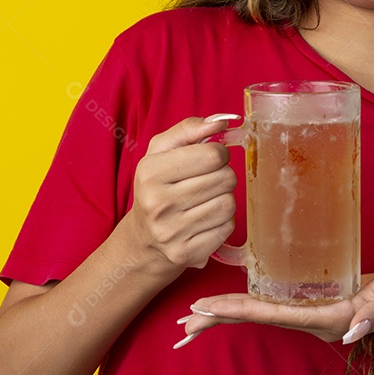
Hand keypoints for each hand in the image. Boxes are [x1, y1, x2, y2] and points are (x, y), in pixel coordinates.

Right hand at [123, 115, 240, 275]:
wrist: (144, 240)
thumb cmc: (157, 187)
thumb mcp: (161, 152)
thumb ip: (189, 129)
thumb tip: (222, 121)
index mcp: (150, 173)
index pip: (212, 154)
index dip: (219, 153)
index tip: (212, 158)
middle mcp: (158, 204)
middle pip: (225, 178)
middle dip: (223, 175)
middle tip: (209, 180)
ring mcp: (172, 232)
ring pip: (229, 204)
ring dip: (224, 198)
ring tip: (207, 200)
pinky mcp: (187, 254)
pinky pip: (227, 228)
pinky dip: (223, 222)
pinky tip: (206, 220)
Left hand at [172, 257, 373, 348]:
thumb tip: (351, 330)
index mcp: (327, 318)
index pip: (272, 314)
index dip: (236, 309)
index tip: (203, 307)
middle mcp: (313, 319)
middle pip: (257, 318)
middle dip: (219, 318)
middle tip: (182, 321)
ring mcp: (312, 312)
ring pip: (260, 312)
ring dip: (227, 313)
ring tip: (193, 315)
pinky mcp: (314, 301)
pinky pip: (272, 303)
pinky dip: (246, 302)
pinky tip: (231, 299)